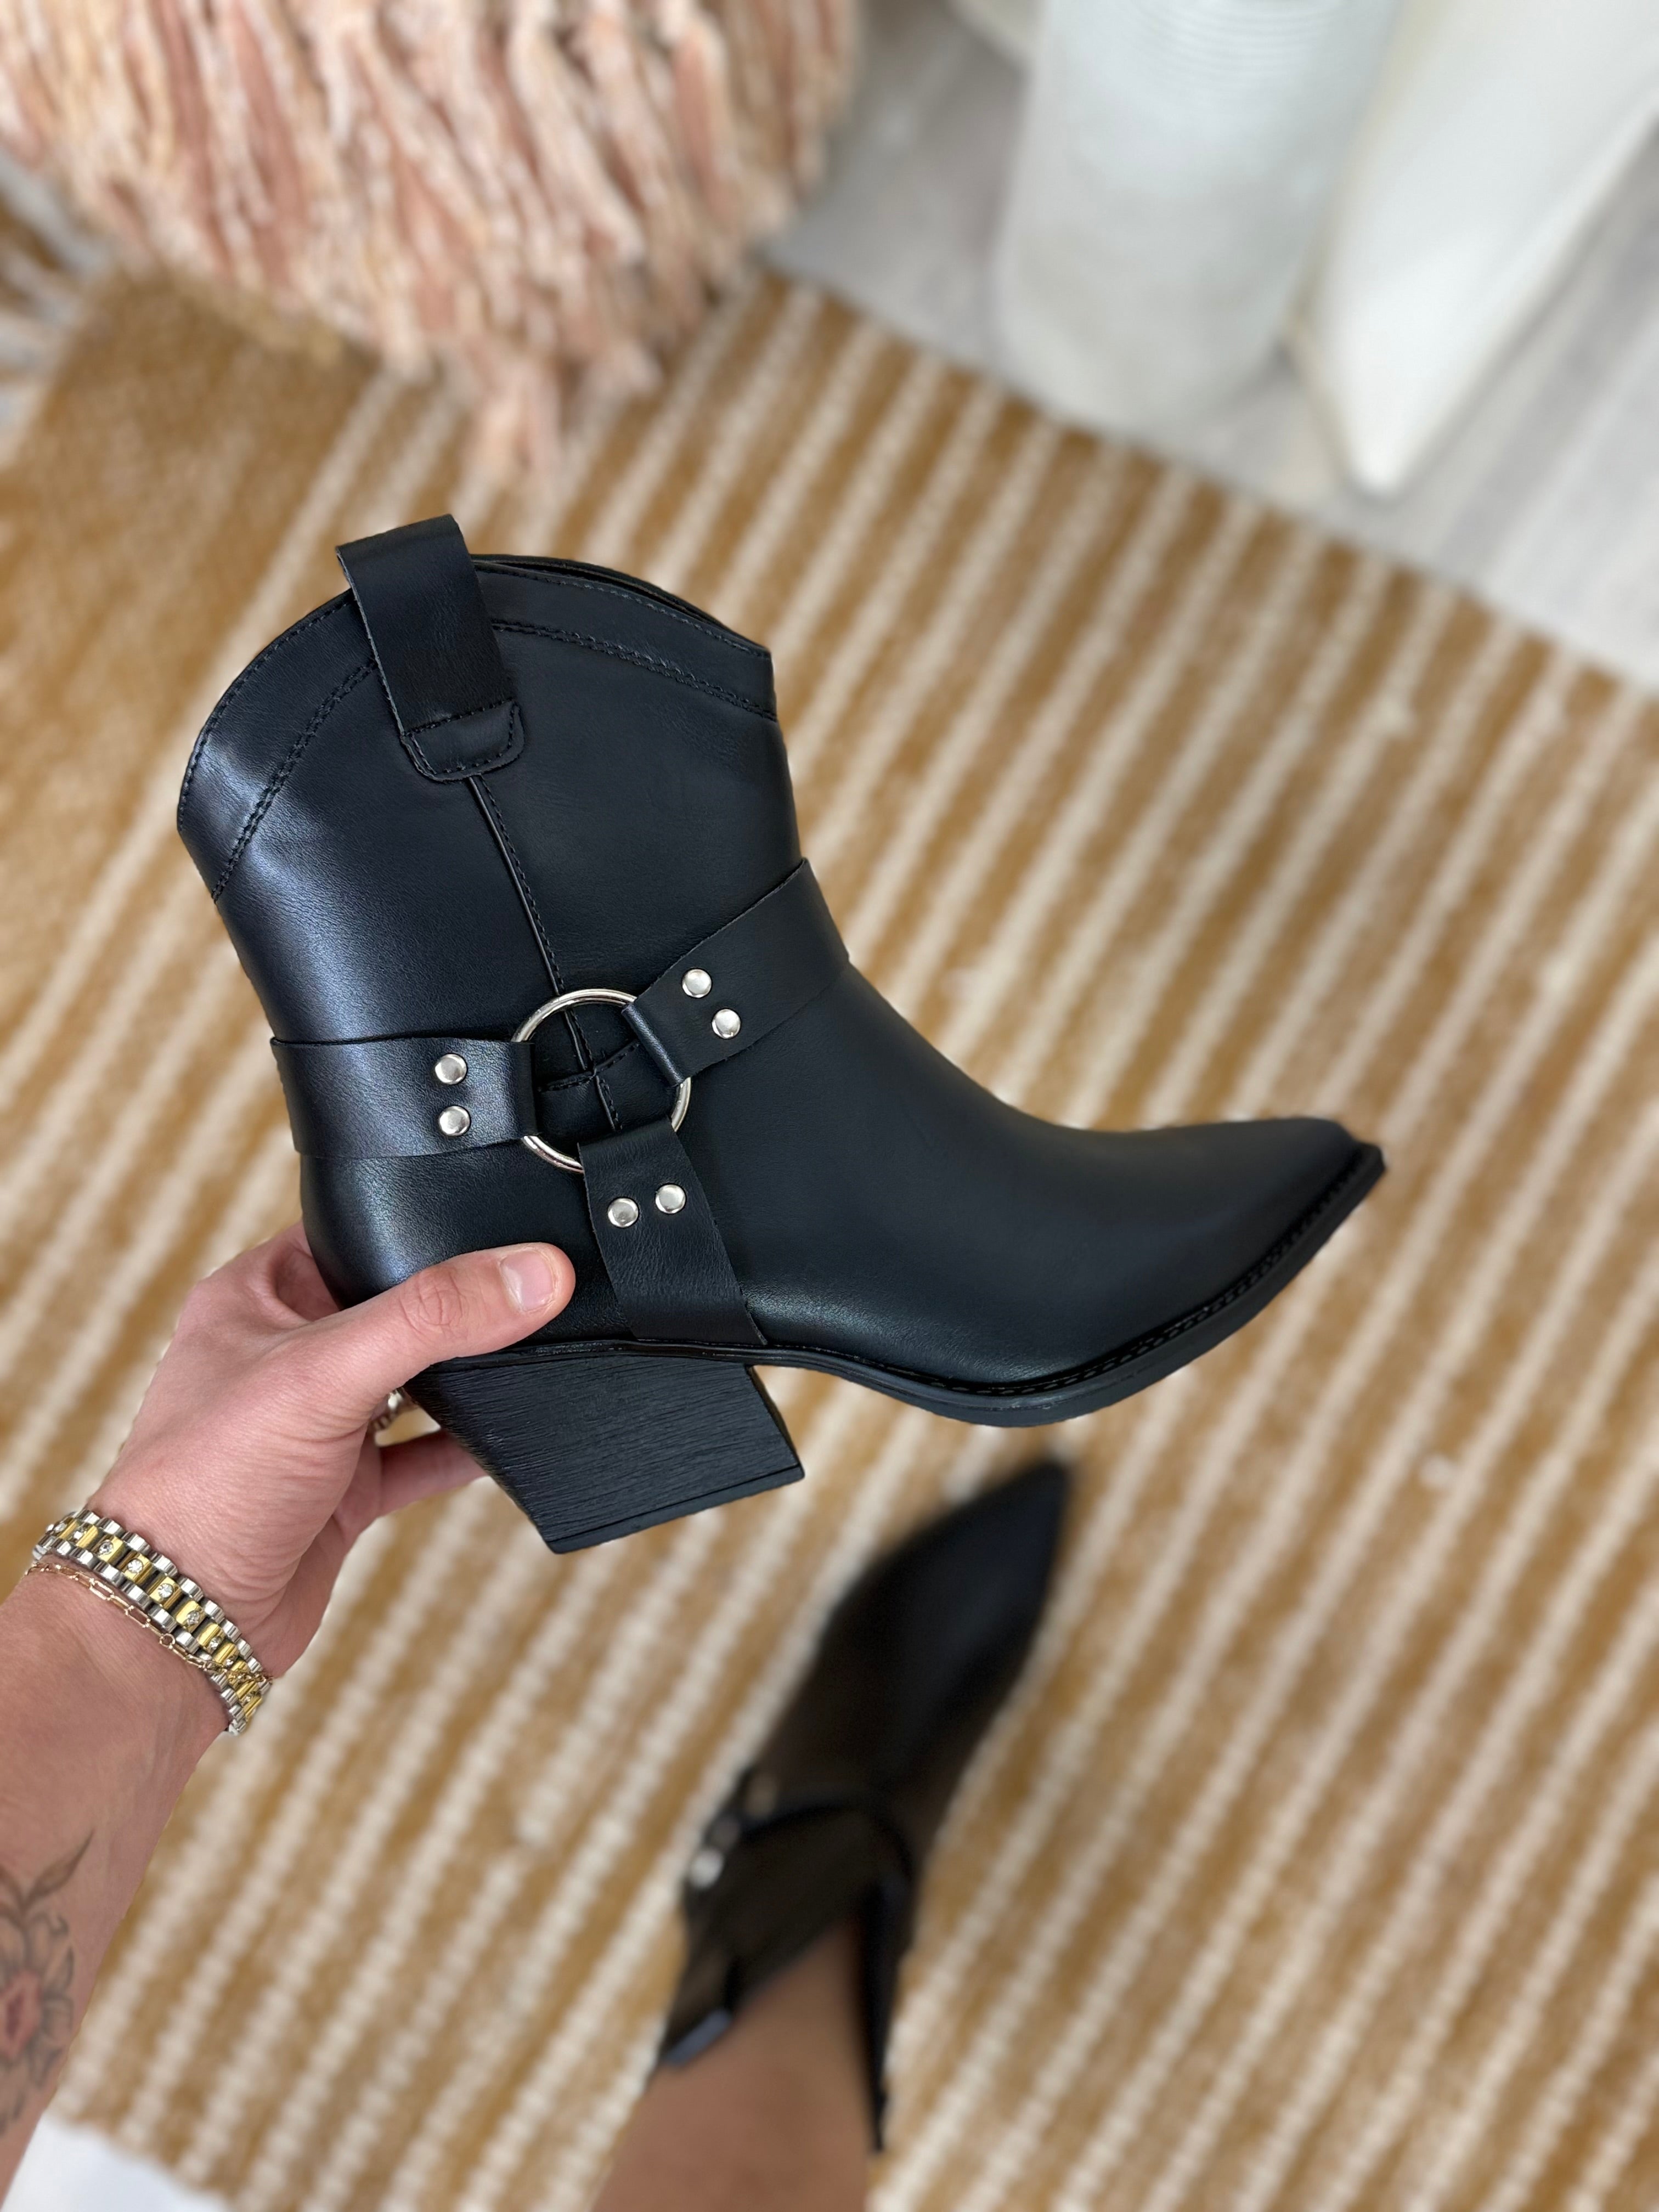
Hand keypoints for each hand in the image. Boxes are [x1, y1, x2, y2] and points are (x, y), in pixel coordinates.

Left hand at [88, 1224, 573, 1677]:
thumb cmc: (207, 1481)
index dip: (416, 1227)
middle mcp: (287, 1354)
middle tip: (532, 1289)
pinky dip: (470, 1449)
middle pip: (395, 1309)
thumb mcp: (325, 1372)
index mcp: (256, 1296)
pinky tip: (513, 1438)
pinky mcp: (347, 1489)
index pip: (351, 1235)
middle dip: (457, 1308)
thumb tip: (535, 1273)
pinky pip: (426, 1456)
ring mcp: (319, 1424)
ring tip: (534, 1353)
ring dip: (467, 1379)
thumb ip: (434, 1318)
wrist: (184, 1621)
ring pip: (416, 1383)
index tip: (500, 1221)